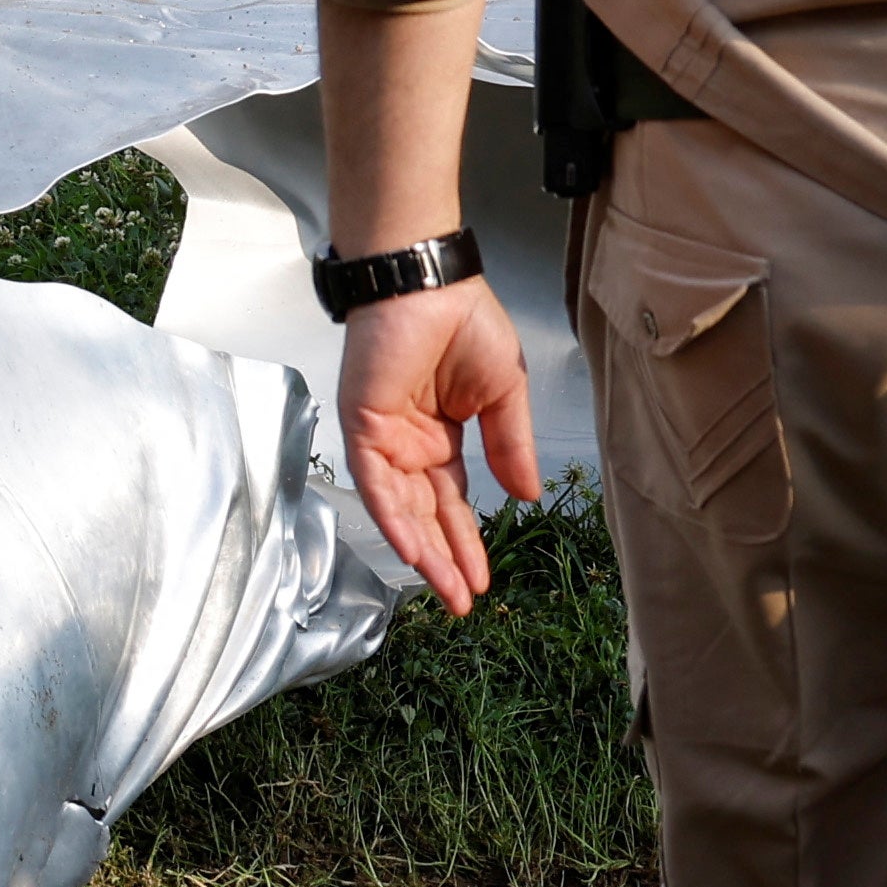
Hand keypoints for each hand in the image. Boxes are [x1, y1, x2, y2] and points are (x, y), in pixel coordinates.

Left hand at [337, 274, 540, 612]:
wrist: (431, 284)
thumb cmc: (464, 324)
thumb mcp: (504, 395)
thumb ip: (510, 447)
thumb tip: (524, 497)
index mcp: (440, 438)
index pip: (451, 502)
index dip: (466, 541)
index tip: (483, 581)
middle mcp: (407, 445)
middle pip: (426, 515)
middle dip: (445, 559)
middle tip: (462, 602)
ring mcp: (382, 438)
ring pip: (399, 508)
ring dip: (422, 550)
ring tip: (446, 588)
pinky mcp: (363, 424)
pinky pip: (374, 481)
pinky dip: (393, 515)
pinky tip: (413, 549)